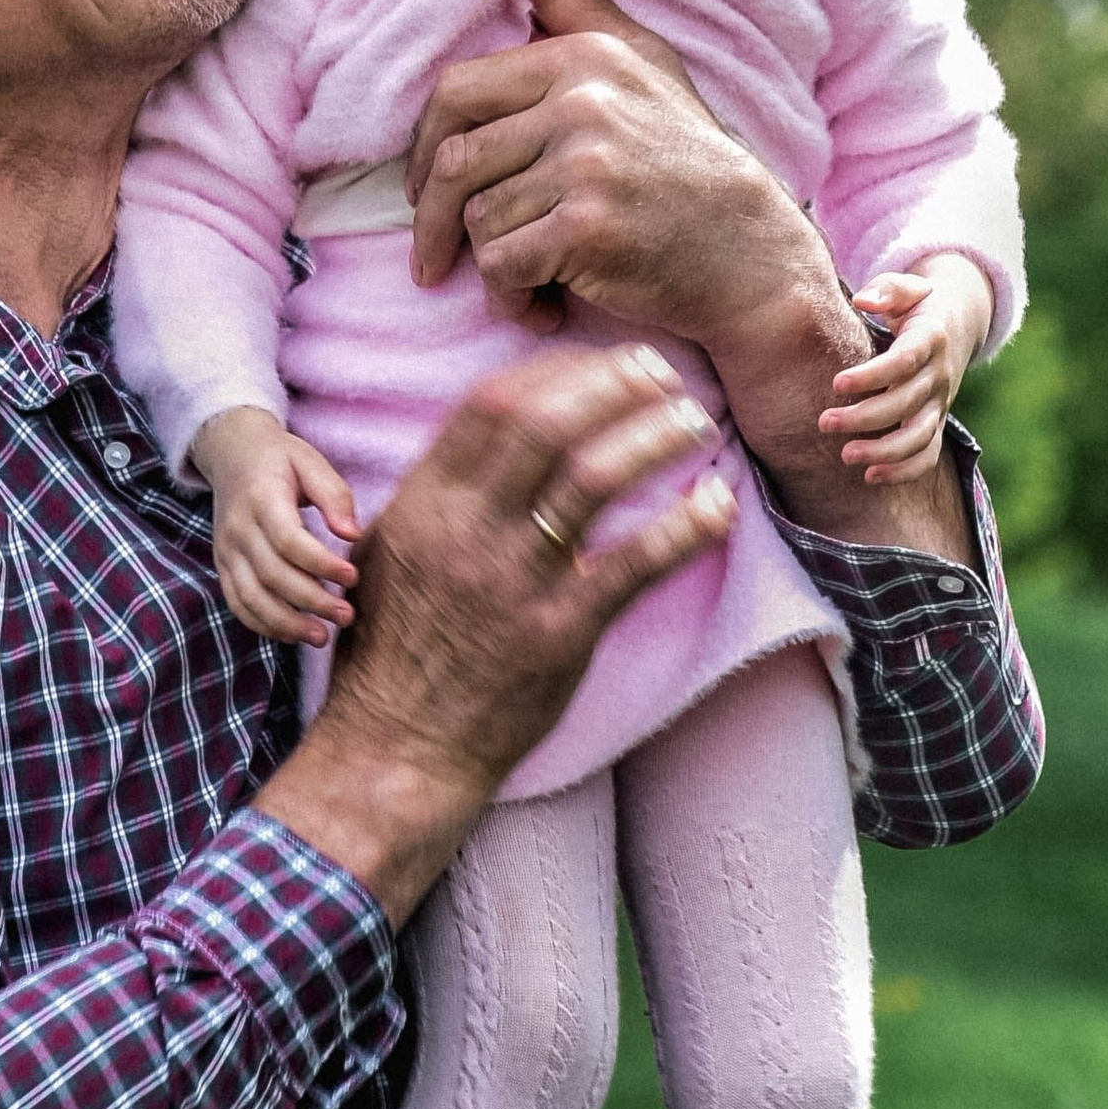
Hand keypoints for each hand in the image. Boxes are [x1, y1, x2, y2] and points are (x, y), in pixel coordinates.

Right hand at [194, 406, 360, 647]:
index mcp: (261, 498)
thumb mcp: (311, 461)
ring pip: (250, 597)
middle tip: (346, 616)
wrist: (231, 452)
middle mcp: (238, 528)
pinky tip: (293, 634)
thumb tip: (353, 535)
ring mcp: (226, 550)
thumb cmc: (280, 459)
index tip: (352, 577)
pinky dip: (263, 624)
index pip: (289, 540)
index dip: (321, 563)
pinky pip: (237, 603)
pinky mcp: (223, 565)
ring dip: (286, 623)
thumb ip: (334, 495)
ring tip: (321, 637)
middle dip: (310, 601)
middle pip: (271, 575)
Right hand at [255, 342, 735, 920]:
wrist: (397, 746)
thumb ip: (437, 493)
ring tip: (696, 424)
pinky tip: (717, 504)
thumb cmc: (393, 649)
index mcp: (425, 502)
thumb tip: (489, 435)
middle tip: (661, 372)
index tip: (600, 362)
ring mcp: (513, 581)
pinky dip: (684, 527)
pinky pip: (635, 565)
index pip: (493, 404)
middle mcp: (467, 530)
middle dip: (613, 386)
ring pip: (596, 480)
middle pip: (548, 424)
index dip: (555, 371)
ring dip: (655, 439)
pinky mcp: (559, 634)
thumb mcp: (390, 553)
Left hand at [404, 0, 833, 346]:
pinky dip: (512, 301)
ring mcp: (585, 164)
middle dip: (430, 220)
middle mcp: (583, 102)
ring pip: (478, 221)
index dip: (422, 146)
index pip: (456, 90)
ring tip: (528, 283)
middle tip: (434, 258)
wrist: (751, 255)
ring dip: (489, 269)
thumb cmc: (688, 164)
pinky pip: (501, 268)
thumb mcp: (647, 68)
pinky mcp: (587, 228)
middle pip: (453, 161)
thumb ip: (585, 12)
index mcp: (583, 59)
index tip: (424, 186)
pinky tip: (542, 307)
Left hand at [821, 257, 993, 483]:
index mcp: (931, 339)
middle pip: (907, 404)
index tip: (837, 382)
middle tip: (825, 422)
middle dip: (866, 418)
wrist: (958, 325)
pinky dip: (904, 471)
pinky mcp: (936, 423)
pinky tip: (870, 476)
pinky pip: (928, 455)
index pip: (905, 361)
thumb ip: (887, 289)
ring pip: (919, 436)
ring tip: (846, 456)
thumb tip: (863, 300)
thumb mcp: (908, 287)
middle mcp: (939, 375)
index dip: (873, 375)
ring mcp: (940, 403)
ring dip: (885, 452)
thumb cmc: (917, 304)